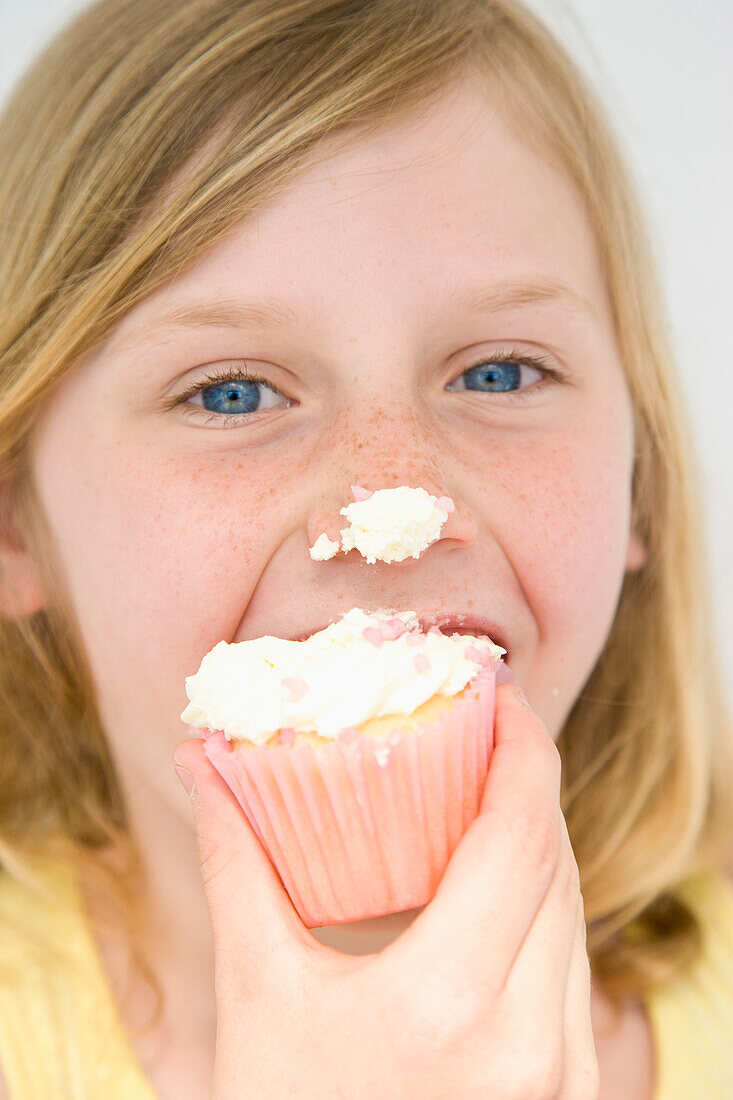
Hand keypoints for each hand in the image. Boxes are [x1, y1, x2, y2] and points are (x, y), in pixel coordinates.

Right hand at [174, 683, 598, 1099]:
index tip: (503, 699)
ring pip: (575, 917)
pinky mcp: (566, 1093)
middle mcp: (526, 1041)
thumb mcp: (253, 990)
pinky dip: (547, 905)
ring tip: (493, 794)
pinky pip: (573, 968)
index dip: (524, 752)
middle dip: (529, 785)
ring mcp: (557, 1075)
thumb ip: (237, 862)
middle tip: (489, 733)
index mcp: (446, 1002)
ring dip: (542, 842)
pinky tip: (503, 884)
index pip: (521, 837)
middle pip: (557, 866)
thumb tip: (202, 759)